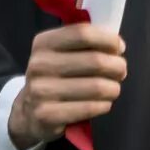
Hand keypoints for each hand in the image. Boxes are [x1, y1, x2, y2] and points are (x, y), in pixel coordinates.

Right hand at [9, 22, 125, 149]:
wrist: (28, 112)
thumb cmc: (55, 78)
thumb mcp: (60, 54)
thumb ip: (84, 44)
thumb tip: (116, 45)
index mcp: (44, 43)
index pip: (83, 34)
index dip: (108, 40)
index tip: (119, 47)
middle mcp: (40, 65)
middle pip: (95, 61)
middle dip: (117, 66)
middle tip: (121, 71)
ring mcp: (41, 91)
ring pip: (97, 86)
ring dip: (113, 88)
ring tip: (113, 89)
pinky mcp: (47, 115)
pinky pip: (89, 108)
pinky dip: (103, 105)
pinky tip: (102, 104)